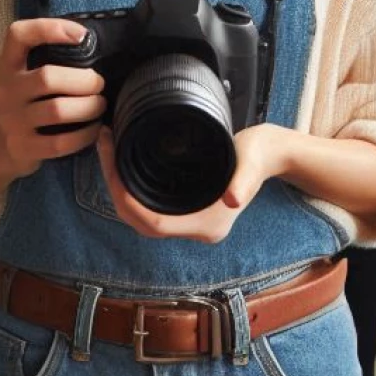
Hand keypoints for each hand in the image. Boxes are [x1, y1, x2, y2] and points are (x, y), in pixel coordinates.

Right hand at [0, 17, 106, 181]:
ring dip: (88, 107)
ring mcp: (11, 121)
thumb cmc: (26, 102)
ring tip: (99, 105)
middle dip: (84, 80)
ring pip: (57, 110)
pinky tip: (94, 129)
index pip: (19, 35)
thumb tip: (93, 45)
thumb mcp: (25, 75)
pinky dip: (84, 135)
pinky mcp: (22, 147)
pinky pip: (60, 142)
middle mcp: (5, 91)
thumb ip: (50, 60)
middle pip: (47, 78)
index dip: (51, 28)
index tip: (83, 37)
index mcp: (8, 66)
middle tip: (99, 84)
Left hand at [96, 122, 283, 242]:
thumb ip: (244, 181)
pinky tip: (121, 159)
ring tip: (108, 147)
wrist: (271, 154)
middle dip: (115, 187)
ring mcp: (187, 219)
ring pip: (139, 214)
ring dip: (118, 186)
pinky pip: (146, 204)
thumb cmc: (261, 155)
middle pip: (139, 220)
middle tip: (104, 146)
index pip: (155, 224)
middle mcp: (194, 229)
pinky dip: (129, 185)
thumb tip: (233, 199)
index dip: (129, 201)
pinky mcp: (183, 206)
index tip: (114, 167)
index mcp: (206, 226)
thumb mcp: (252, 162)